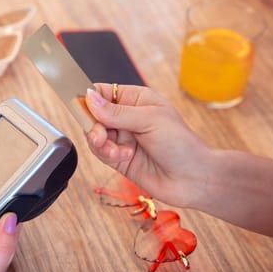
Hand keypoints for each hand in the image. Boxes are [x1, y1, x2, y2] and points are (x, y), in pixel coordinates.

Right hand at [85, 84, 211, 207]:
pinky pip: (100, 152)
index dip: (89, 98)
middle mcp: (127, 118)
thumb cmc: (181, 144)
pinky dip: (106, 154)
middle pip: (93, 115)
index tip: (80, 105)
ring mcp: (123, 139)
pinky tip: (122, 157)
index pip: (102, 93)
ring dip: (101, 144)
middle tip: (100, 135)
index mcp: (136, 100)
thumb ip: (117, 112)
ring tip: (117, 151)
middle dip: (94, 126)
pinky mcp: (119, 159)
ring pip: (94, 135)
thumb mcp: (149, 120)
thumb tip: (89, 98)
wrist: (192, 178)